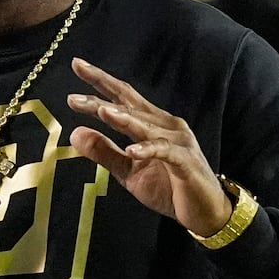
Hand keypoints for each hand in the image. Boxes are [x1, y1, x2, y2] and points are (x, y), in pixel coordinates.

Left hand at [66, 57, 231, 236]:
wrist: (205, 212)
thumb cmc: (169, 189)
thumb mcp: (128, 172)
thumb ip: (104, 151)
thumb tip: (74, 132)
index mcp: (152, 124)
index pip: (123, 98)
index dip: (101, 81)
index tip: (77, 65)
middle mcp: (165, 125)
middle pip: (130, 104)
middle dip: (103, 93)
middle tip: (75, 87)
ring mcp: (177, 141)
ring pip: (145, 125)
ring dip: (123, 118)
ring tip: (100, 110)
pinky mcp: (185, 161)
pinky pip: (164, 151)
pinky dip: (147, 149)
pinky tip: (131, 150)